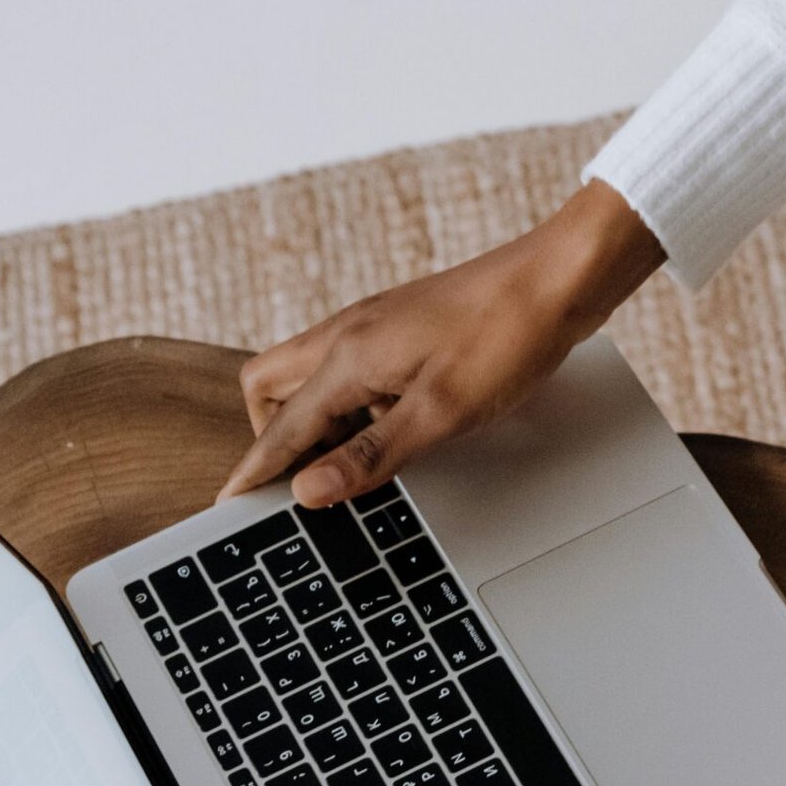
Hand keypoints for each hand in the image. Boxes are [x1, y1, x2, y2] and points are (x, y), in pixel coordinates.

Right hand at [219, 179, 662, 506]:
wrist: (556, 278)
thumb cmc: (506, 337)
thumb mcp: (440, 413)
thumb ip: (371, 455)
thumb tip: (308, 490)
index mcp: (346, 356)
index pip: (280, 428)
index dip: (255, 473)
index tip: (229, 506)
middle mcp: (346, 335)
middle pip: (272, 390)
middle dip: (277, 438)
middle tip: (308, 482)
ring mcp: (372, 328)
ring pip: (310, 379)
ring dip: (319, 422)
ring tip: (355, 464)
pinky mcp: (399, 329)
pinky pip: (349, 371)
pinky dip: (353, 405)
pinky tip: (392, 427)